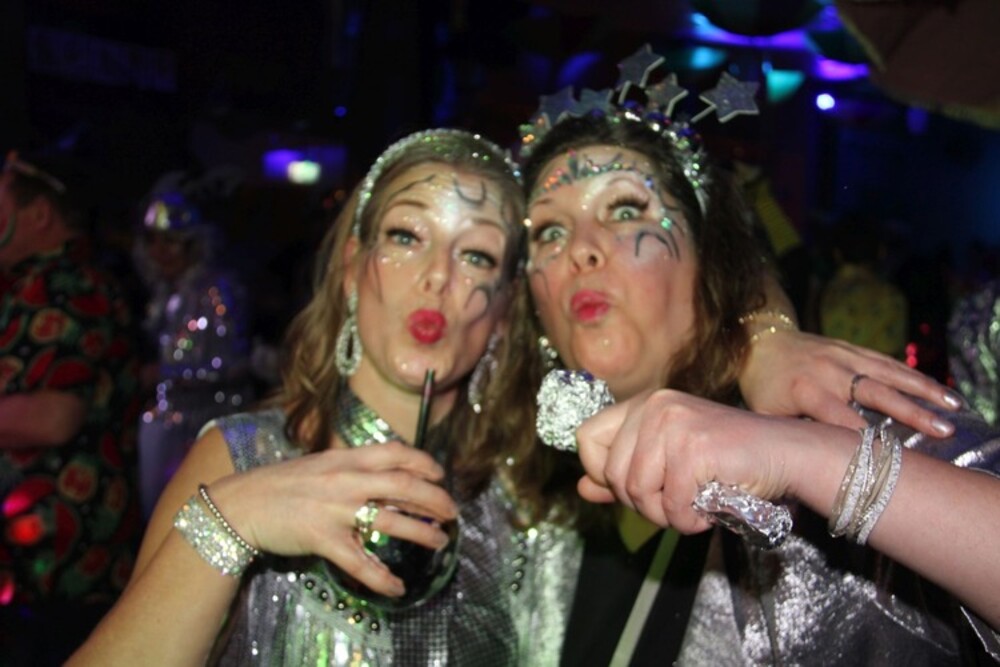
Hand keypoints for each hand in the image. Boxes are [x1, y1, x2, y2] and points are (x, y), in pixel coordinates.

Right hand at [207, 442, 457, 596]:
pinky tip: (397, 587)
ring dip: (421, 533)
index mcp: (345, 458)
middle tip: (452, 512)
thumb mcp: (320, 465)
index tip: (439, 473)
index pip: (394, 453)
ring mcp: (334, 509)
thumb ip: (351, 467)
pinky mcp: (322, 539)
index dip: (422, 462)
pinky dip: (382, 578)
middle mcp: (345, 479)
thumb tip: (384, 473)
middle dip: (434, 499)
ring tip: (440, 542)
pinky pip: (360, 562)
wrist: (241, 504)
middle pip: (403, 485)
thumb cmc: (280, 484)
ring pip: (390, 521)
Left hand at [575, 390, 797, 533]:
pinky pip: (671, 505)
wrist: (787, 455)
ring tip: (694, 505)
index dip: (602, 472)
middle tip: (675, 503)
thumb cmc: (729, 462)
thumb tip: (582, 488)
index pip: (587, 437)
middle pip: (612, 473)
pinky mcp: (693, 448)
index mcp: (644, 404)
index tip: (632, 487)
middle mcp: (654, 406)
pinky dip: (690, 520)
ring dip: (667, 515)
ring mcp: (673, 424)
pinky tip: (710, 508)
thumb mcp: (669, 464)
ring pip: (638, 492)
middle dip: (642, 503)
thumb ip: (623, 474)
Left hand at [739, 330, 961, 436]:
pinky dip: (912, 375)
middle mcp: (829, 372)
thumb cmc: (763, 387)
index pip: (842, 419)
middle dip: (910, 412)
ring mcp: (843, 356)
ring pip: (889, 373)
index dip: (867, 437)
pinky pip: (886, 361)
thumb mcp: (765, 415)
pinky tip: (936, 388)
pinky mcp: (851, 348)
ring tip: (953, 406)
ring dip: (923, 390)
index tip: (892, 456)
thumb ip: (786, 441)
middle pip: (875, 394)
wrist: (760, 341)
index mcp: (806, 392)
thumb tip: (796, 485)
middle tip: (941, 430)